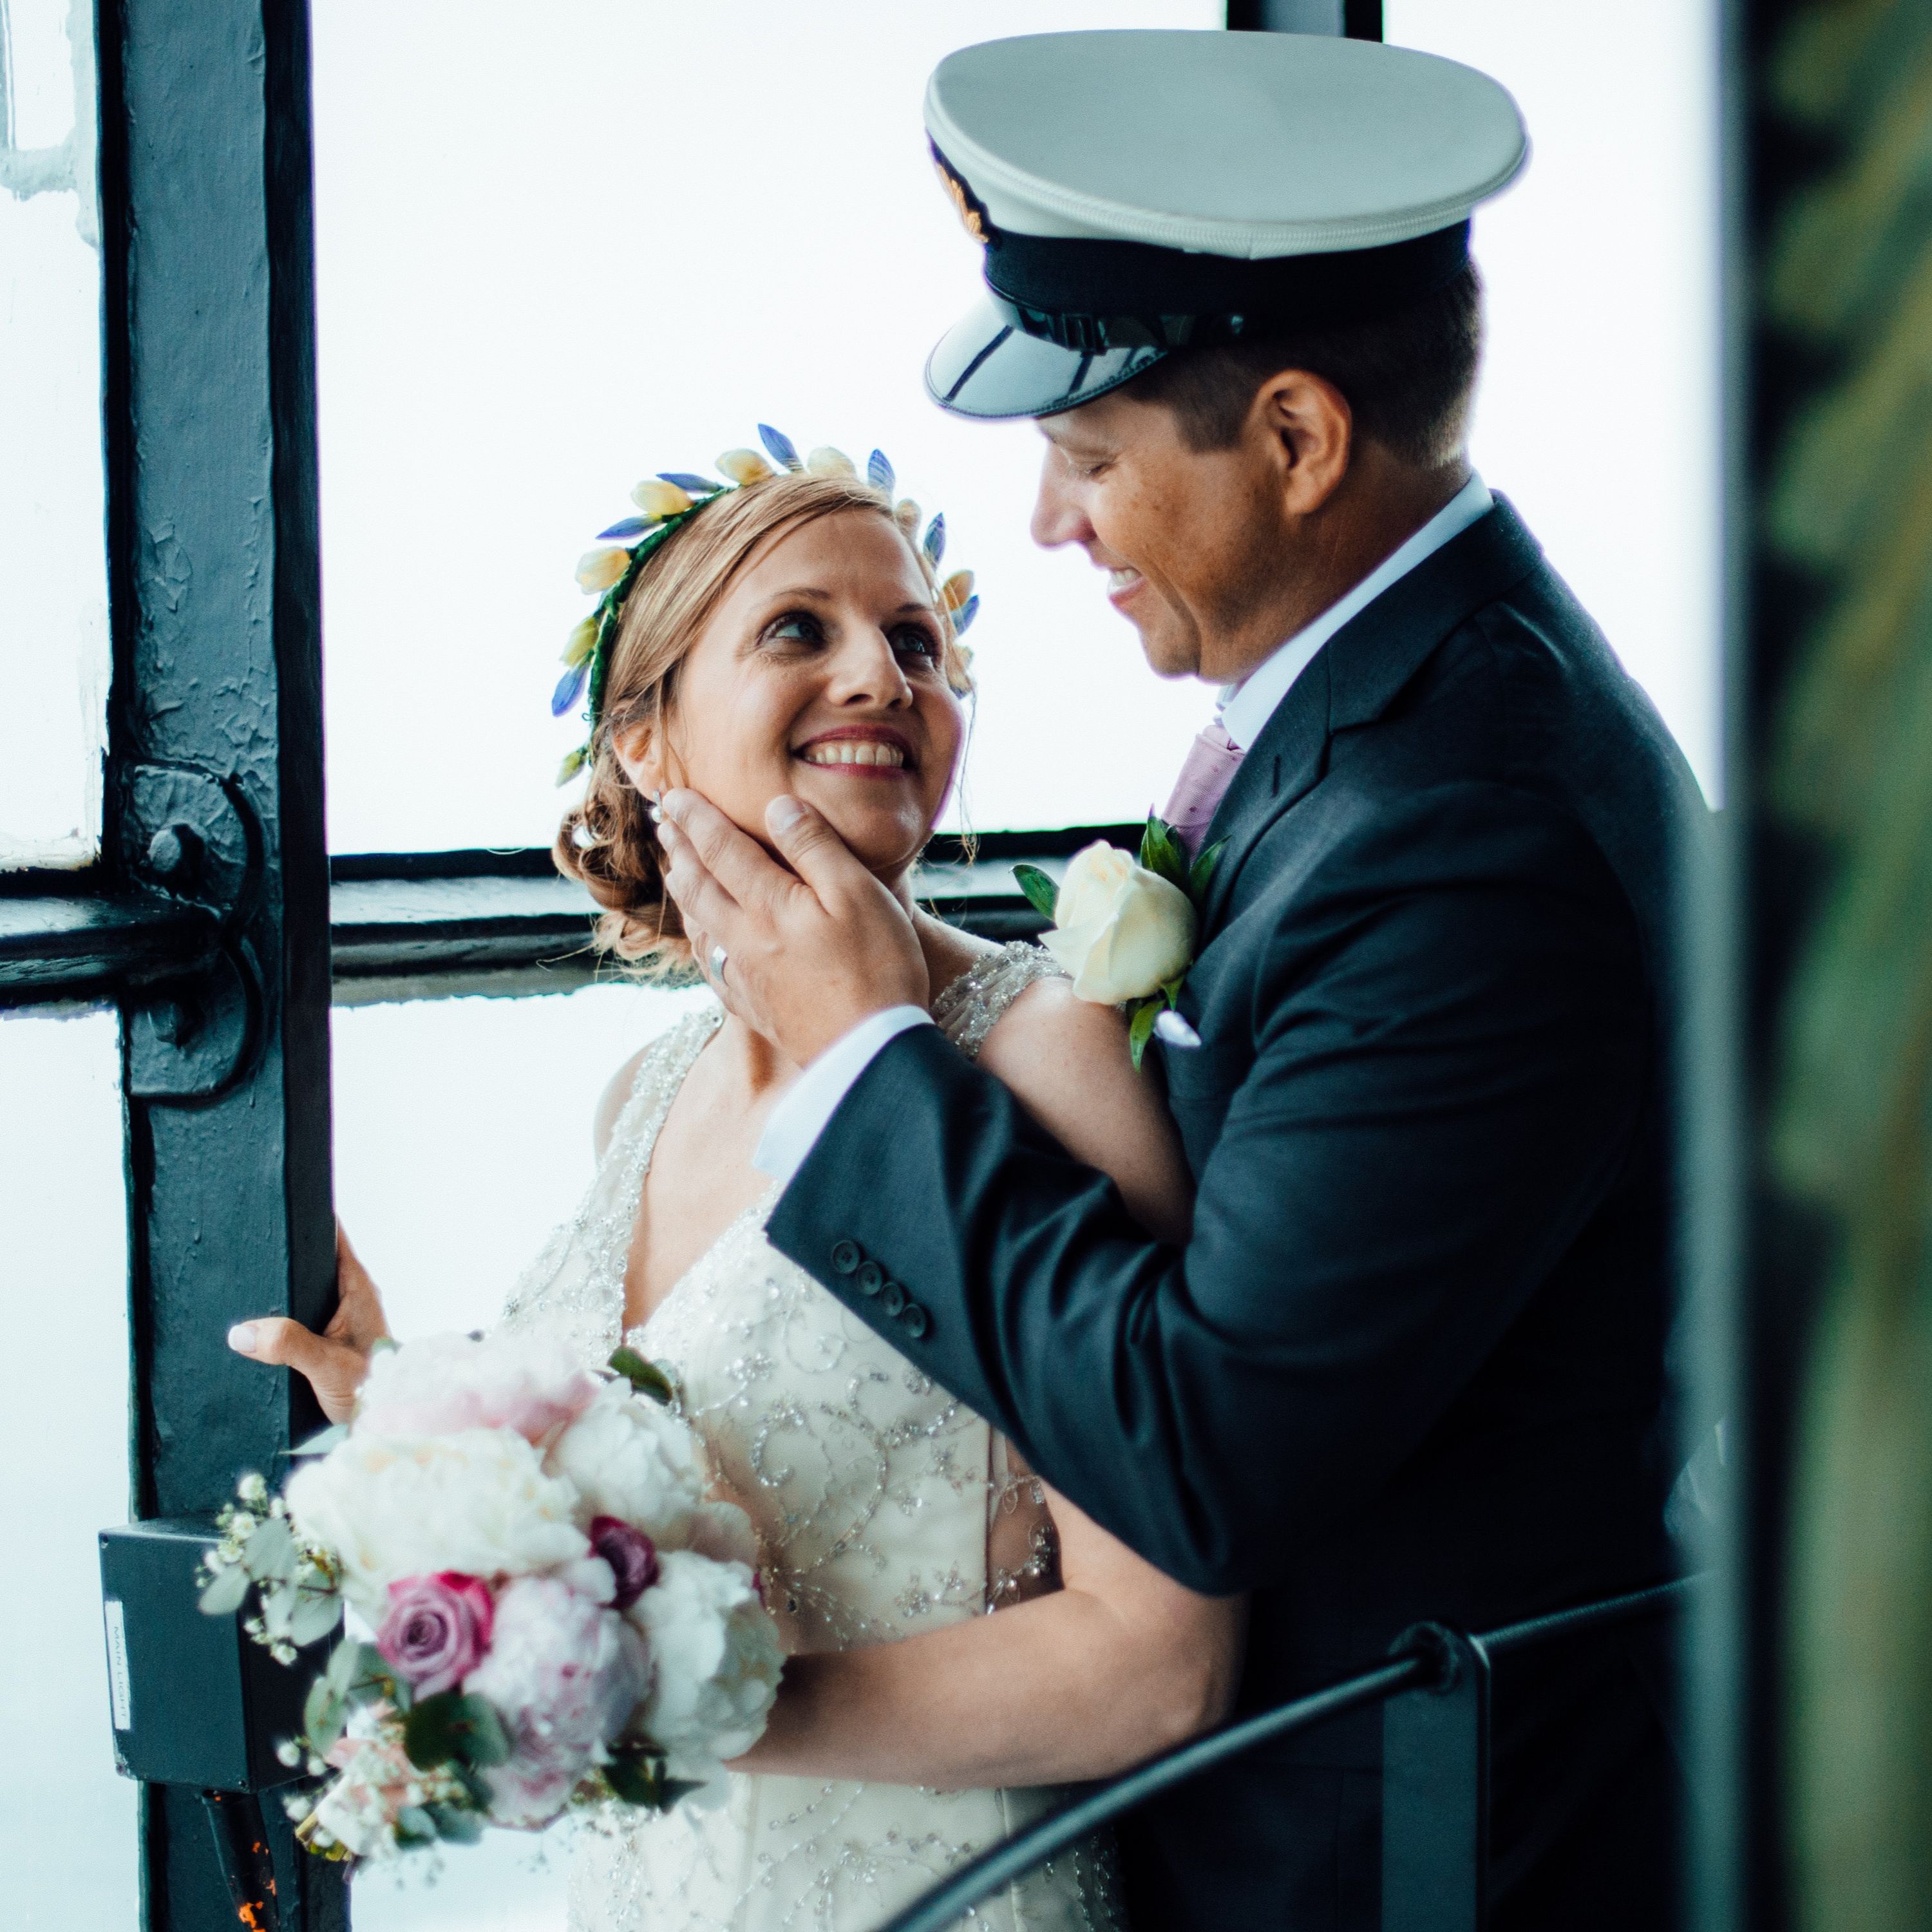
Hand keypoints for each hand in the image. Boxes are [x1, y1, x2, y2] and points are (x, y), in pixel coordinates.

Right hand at [227, 1220, 390, 1423]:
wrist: (386, 1424)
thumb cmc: (371, 1390)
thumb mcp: (326, 1365)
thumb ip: (288, 1345)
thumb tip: (241, 1331)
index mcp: (356, 1286)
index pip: (332, 1234)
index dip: (307, 1215)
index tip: (275, 1203)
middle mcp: (349, 1295)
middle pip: (311, 1259)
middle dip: (281, 1253)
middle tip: (240, 1243)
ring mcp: (338, 1317)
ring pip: (302, 1289)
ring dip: (277, 1289)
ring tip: (235, 1282)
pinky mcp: (327, 1338)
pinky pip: (299, 1314)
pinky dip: (278, 1315)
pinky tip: (252, 1323)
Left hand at [657, 789, 928, 1064]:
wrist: (871, 1056)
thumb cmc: (878, 969)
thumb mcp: (859, 894)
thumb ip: (814, 847)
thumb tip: (776, 807)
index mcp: (768, 905)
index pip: (720, 849)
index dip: (695, 818)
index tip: (673, 794)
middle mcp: (745, 939)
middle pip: (699, 886)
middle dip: (679, 850)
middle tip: (664, 824)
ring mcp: (746, 977)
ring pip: (700, 926)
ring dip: (683, 891)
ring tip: (674, 871)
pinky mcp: (756, 1008)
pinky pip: (711, 965)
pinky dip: (699, 940)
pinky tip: (703, 940)